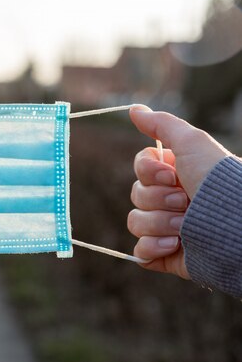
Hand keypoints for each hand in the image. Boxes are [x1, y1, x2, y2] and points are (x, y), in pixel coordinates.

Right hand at [128, 105, 229, 278]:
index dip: (148, 172)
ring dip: (159, 223)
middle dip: (158, 199)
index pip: (140, 169)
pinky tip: (175, 245)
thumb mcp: (192, 143)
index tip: (171, 175)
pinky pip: (140, 252)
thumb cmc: (218, 181)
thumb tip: (133, 109)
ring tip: (184, 227)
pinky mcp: (165, 254)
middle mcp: (169, 200)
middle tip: (184, 201)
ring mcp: (166, 228)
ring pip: (136, 222)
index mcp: (175, 175)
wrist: (236, 227)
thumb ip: (161, 124)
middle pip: (136, 195)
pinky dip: (154, 248)